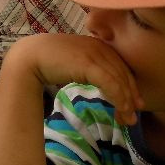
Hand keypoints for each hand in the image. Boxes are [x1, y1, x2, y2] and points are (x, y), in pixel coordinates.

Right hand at [11, 34, 143, 125]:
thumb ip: (88, 67)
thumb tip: (98, 81)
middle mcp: (100, 47)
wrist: (31, 56)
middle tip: (133, 116)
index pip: (120, 67)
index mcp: (98, 45)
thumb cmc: (48, 60)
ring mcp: (95, 54)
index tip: (134, 103)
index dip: (129, 86)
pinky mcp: (89, 63)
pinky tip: (121, 110)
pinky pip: (110, 83)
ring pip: (119, 80)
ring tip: (128, 120)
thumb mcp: (75, 63)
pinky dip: (118, 98)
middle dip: (130, 97)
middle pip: (123, 74)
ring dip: (126, 102)